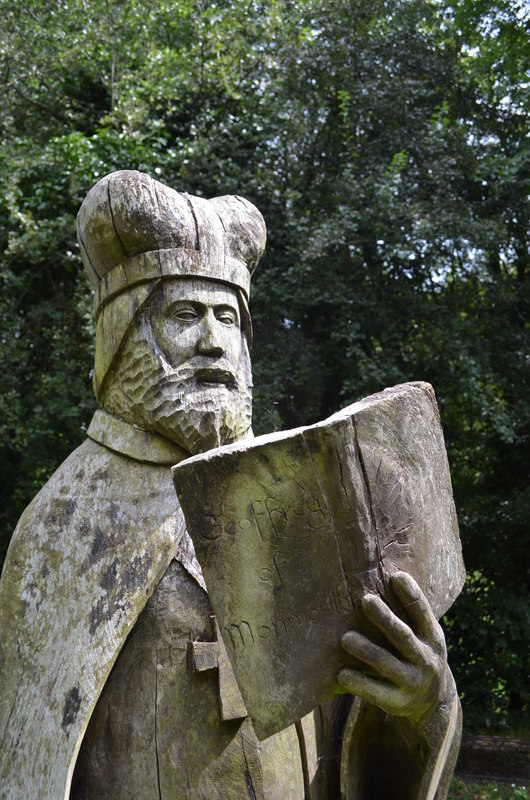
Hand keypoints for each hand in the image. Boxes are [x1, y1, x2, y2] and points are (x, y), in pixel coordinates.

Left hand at [337, 571, 446, 724]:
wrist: (434, 703)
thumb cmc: (419, 654)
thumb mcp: (423, 635)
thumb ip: (409, 613)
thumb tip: (388, 572)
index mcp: (433, 638)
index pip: (423, 613)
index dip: (411, 595)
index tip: (396, 576)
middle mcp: (426, 660)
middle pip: (403, 636)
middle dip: (385, 618)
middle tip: (365, 600)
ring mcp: (413, 683)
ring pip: (386, 664)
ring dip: (366, 650)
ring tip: (345, 638)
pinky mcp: (398, 703)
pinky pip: (376, 693)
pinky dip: (359, 683)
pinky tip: (341, 674)